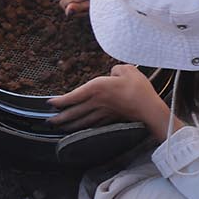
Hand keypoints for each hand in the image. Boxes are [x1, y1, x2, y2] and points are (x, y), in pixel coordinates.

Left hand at [49, 65, 170, 136]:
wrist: (149, 107)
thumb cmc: (139, 88)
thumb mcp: (127, 69)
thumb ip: (116, 69)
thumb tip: (113, 72)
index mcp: (97, 88)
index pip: (72, 96)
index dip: (59, 101)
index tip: (50, 103)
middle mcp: (97, 102)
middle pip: (73, 112)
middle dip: (59, 118)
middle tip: (49, 122)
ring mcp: (103, 112)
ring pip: (81, 121)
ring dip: (69, 125)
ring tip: (61, 128)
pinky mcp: (112, 119)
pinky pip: (93, 124)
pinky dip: (85, 127)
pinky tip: (82, 129)